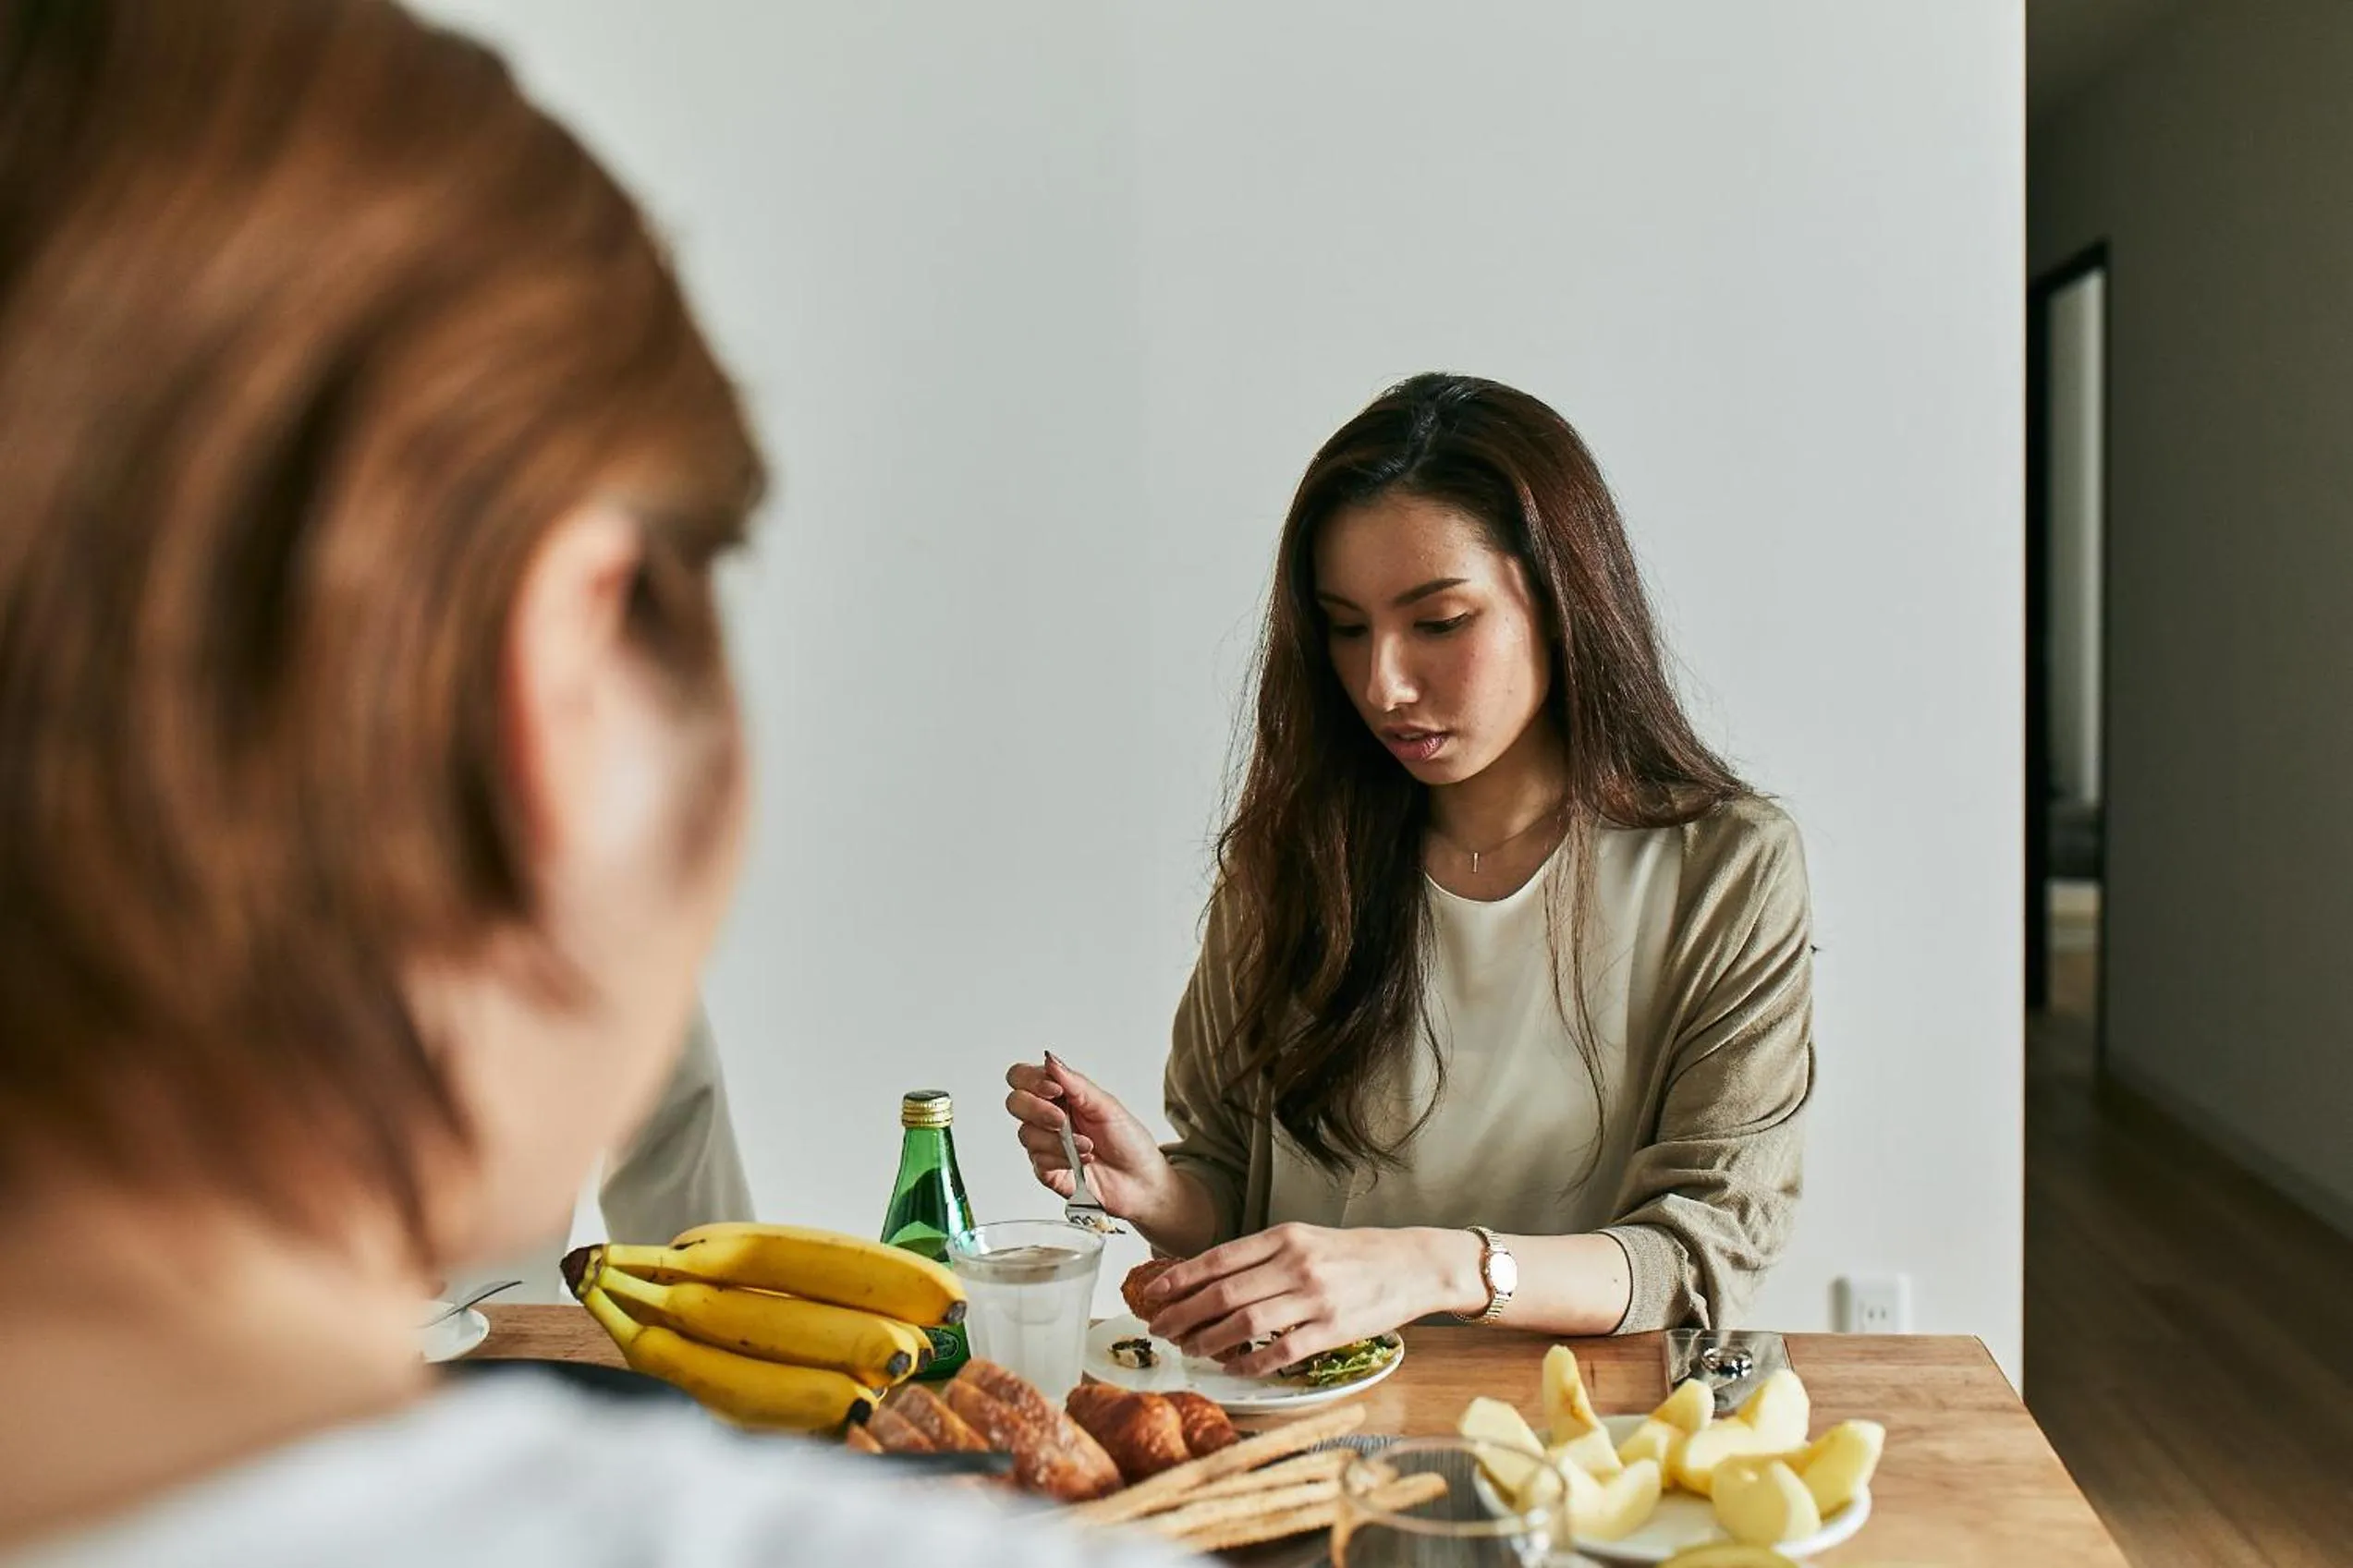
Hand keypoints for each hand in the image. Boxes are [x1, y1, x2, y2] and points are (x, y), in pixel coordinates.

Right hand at [1003, 1054, 1178, 1223]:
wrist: (1142, 1181)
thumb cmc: (1129, 1141)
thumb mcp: (1107, 1105)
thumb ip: (1075, 1083)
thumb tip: (1050, 1059)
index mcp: (1061, 1095)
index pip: (1023, 1078)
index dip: (1031, 1080)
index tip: (1055, 1090)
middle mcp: (1049, 1117)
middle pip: (1015, 1103)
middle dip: (1037, 1110)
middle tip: (1062, 1120)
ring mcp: (1046, 1144)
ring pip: (1026, 1134)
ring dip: (1058, 1140)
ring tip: (1087, 1146)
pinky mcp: (1048, 1171)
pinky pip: (1038, 1160)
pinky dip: (1061, 1159)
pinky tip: (1083, 1161)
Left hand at [1137, 1223, 1484, 1378]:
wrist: (1412, 1265)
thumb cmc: (1353, 1254)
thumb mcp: (1305, 1239)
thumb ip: (1262, 1256)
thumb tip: (1209, 1278)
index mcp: (1284, 1237)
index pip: (1219, 1259)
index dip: (1181, 1279)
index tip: (1155, 1294)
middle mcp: (1295, 1263)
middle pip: (1223, 1294)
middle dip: (1184, 1314)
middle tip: (1161, 1330)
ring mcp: (1315, 1297)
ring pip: (1246, 1323)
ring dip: (1210, 1340)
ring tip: (1190, 1350)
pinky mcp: (1334, 1329)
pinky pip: (1282, 1351)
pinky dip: (1252, 1362)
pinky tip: (1234, 1368)